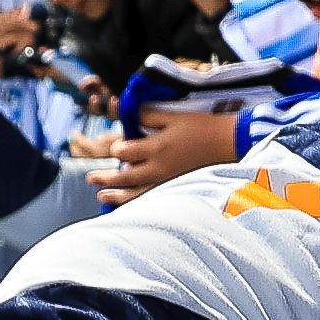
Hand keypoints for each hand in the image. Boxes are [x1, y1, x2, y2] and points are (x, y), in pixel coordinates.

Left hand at [86, 105, 246, 201]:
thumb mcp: (174, 116)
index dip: (117, 150)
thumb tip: (127, 114)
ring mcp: (167, 182)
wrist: (229, 144)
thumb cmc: (202, 127)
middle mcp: (159, 168)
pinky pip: (151, 199)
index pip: (125, 152)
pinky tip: (127, 205)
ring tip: (101, 196)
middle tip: (90, 177)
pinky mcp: (176, 189)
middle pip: (125, 176)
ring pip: (135, 193)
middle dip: (105, 178)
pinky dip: (136, 203)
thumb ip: (148, 115)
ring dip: (116, 195)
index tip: (117, 148)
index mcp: (157, 147)